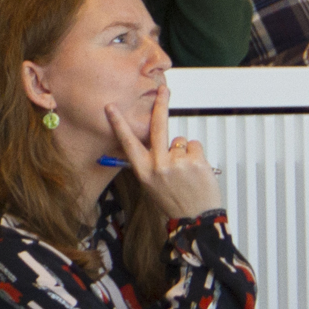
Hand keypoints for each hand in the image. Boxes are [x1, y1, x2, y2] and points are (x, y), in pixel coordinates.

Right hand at [106, 92, 220, 218]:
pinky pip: (195, 146)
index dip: (118, 124)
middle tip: (164, 88)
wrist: (196, 220)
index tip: (111, 108)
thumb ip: (153, 164)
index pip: (128, 142)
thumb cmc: (174, 203)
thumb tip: (160, 143)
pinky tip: (196, 172)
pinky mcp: (196, 161)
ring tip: (187, 172)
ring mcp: (177, 162)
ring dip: (184, 151)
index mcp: (144, 171)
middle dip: (161, 104)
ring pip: (181, 141)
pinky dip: (197, 156)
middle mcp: (158, 165)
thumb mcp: (153, 186)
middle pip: (158, 126)